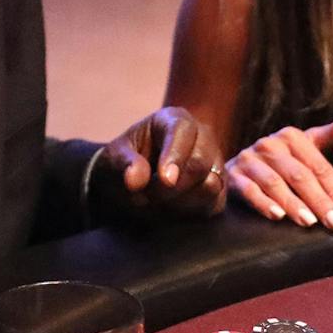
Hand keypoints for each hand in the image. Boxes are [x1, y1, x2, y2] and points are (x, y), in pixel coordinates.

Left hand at [95, 106, 222, 216]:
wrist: (133, 184)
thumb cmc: (124, 163)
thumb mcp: (113, 157)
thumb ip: (123, 163)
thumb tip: (136, 180)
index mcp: (175, 120)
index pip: (182, 131)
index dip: (174, 156)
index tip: (165, 180)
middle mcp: (202, 138)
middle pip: (199, 163)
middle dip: (172, 187)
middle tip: (147, 197)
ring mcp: (214, 164)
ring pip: (211, 185)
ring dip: (180, 202)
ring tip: (156, 203)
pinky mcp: (219, 190)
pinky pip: (215, 205)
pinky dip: (192, 213)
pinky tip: (171, 211)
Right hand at [224, 111, 332, 232]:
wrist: (238, 170)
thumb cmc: (280, 161)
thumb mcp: (307, 146)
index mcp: (292, 137)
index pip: (319, 166)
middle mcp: (270, 145)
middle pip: (300, 175)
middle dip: (320, 202)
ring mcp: (249, 160)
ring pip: (275, 183)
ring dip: (294, 204)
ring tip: (309, 222)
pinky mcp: (233, 176)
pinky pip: (249, 191)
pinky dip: (263, 203)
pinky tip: (277, 216)